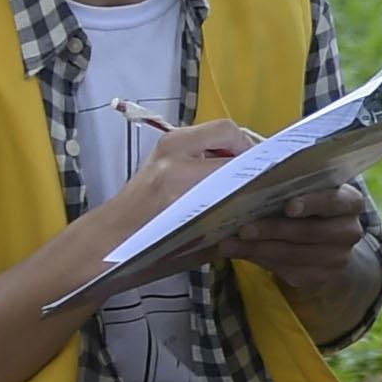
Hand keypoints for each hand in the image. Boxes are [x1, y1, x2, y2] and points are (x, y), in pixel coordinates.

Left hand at [95, 119, 258, 248]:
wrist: (107, 242)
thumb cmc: (148, 250)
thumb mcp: (198, 243)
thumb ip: (230, 219)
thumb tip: (261, 207)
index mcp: (183, 179)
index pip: (237, 162)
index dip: (261, 170)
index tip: (275, 181)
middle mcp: (174, 154)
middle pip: (228, 131)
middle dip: (247, 149)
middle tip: (257, 172)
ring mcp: (165, 147)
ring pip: (213, 132)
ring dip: (230, 148)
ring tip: (239, 174)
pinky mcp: (160, 149)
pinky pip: (199, 139)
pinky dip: (214, 150)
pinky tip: (218, 176)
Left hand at [221, 176, 373, 289]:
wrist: (321, 240)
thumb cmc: (304, 204)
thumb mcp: (302, 191)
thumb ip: (284, 187)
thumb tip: (242, 185)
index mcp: (350, 202)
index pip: (334, 201)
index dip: (312, 203)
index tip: (288, 207)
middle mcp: (349, 231)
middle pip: (310, 232)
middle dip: (273, 230)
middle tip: (243, 228)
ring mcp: (337, 258)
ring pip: (293, 255)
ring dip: (257, 249)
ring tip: (228, 244)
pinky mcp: (320, 277)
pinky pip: (287, 271)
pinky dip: (259, 260)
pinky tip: (239, 253)